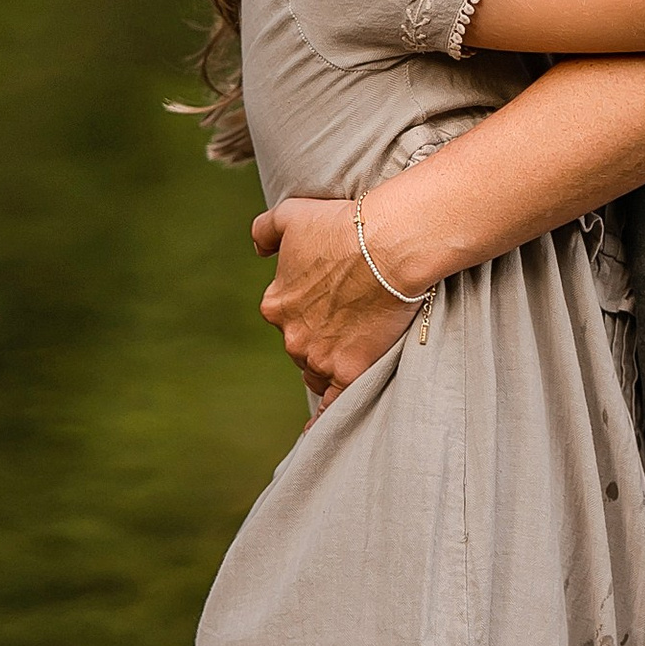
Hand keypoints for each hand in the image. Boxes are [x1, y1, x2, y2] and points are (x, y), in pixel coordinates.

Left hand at [253, 196, 418, 402]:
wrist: (386, 244)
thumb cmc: (342, 225)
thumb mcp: (292, 215)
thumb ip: (265, 230)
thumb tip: (257, 250)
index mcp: (275, 304)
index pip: (286, 317)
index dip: (310, 309)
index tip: (332, 299)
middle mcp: (291, 336)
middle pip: (302, 347)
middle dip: (320, 337)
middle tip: (351, 320)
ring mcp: (319, 357)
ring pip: (318, 372)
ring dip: (330, 365)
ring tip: (355, 351)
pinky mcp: (349, 372)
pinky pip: (332, 403)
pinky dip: (326, 417)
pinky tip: (322, 431)